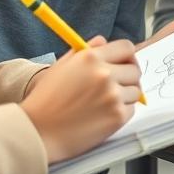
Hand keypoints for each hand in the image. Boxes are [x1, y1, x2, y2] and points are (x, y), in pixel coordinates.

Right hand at [20, 36, 140, 162]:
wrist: (38, 132)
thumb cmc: (46, 99)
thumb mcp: (62, 66)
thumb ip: (86, 51)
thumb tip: (104, 41)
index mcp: (91, 58)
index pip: (127, 48)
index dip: (127, 56)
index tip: (124, 64)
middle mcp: (105, 74)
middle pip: (135, 70)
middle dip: (127, 77)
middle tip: (115, 86)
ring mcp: (113, 96)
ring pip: (135, 91)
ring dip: (124, 96)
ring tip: (104, 103)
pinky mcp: (117, 117)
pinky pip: (131, 109)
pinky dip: (121, 112)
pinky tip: (103, 114)